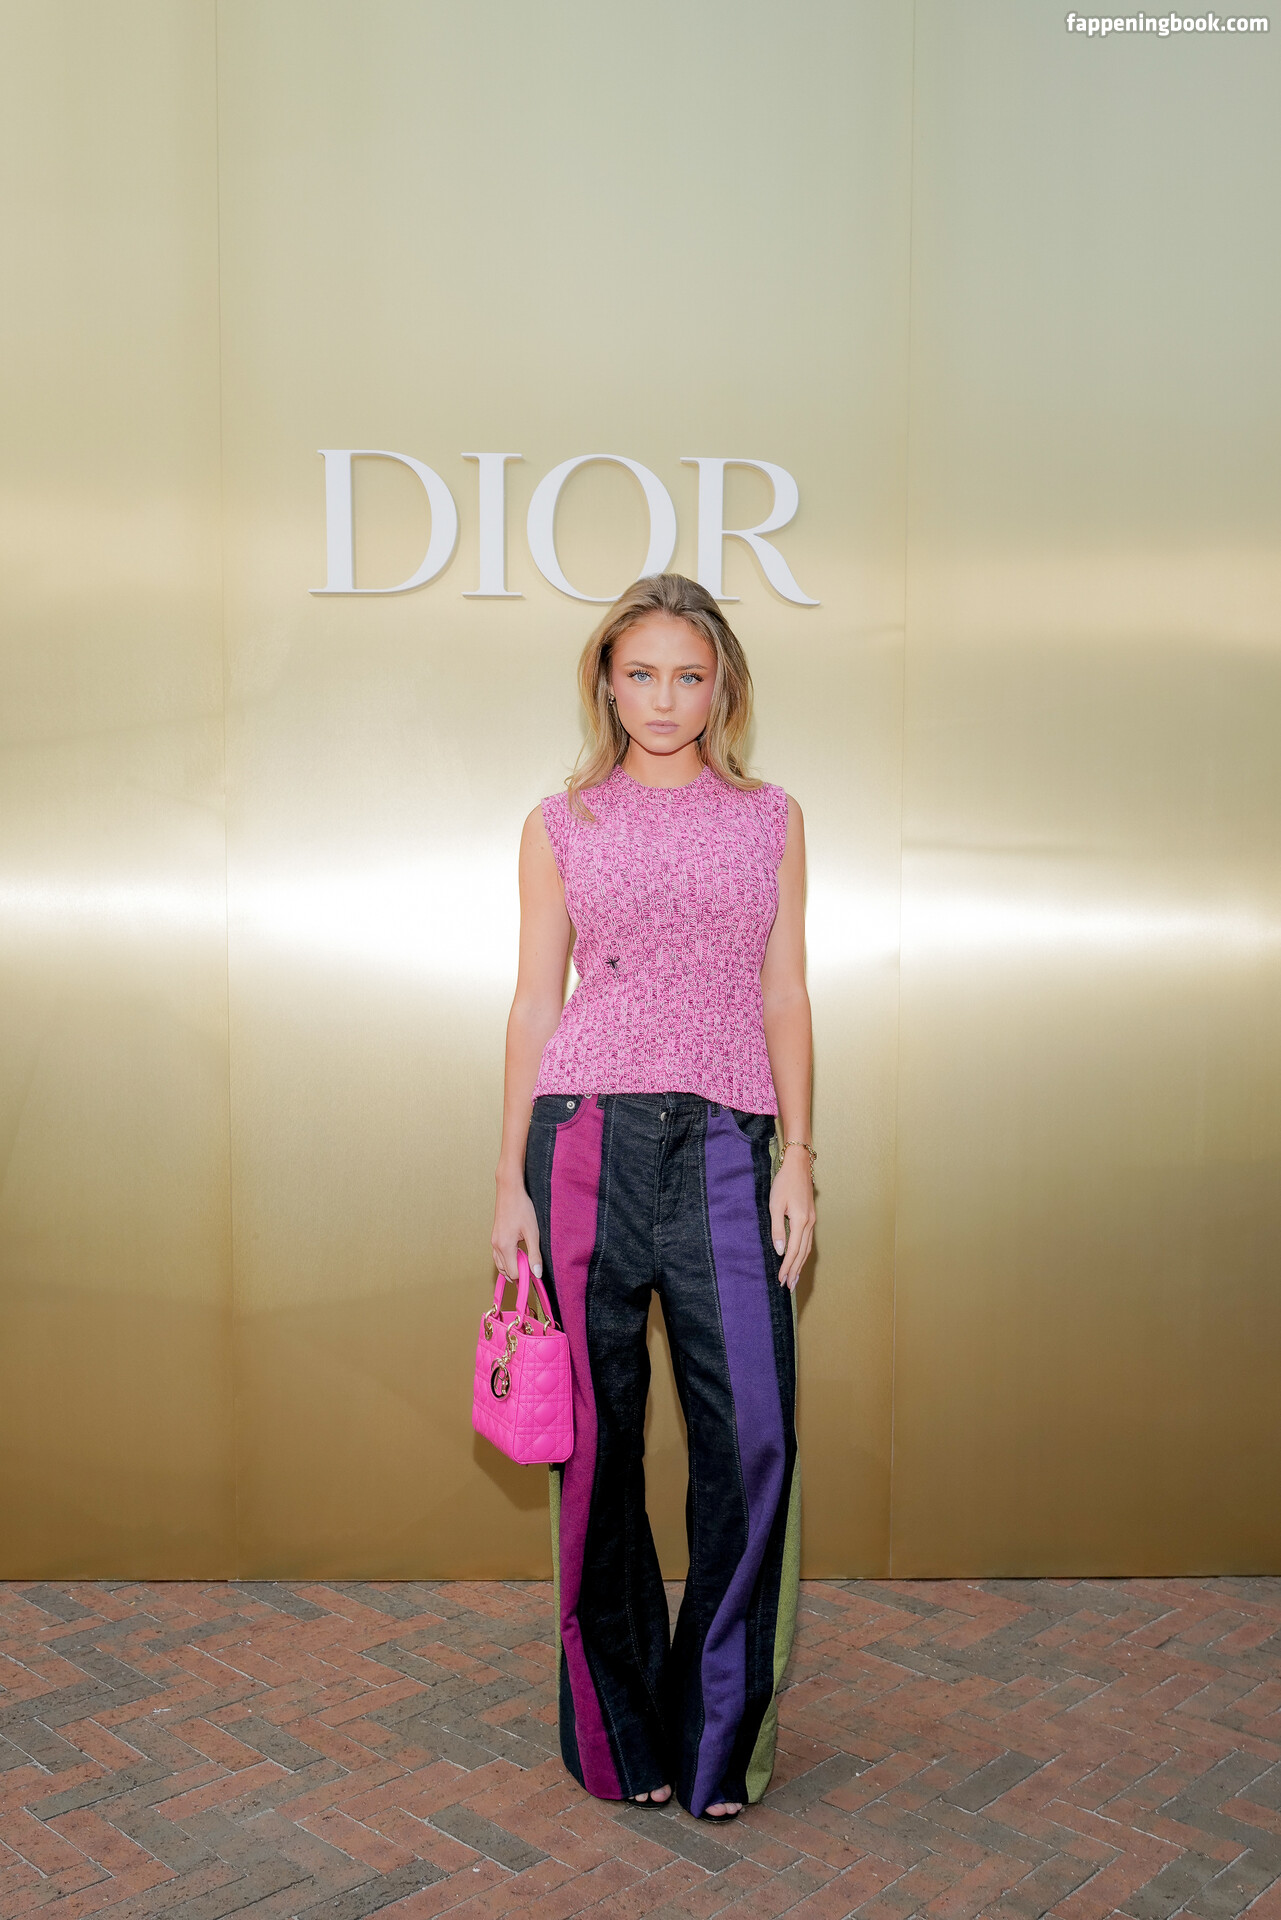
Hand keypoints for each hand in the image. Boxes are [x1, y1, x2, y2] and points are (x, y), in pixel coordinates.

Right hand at [492, 1175, 542, 1280]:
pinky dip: (507, 1260)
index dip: (525, 1276)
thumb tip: (537, 1274)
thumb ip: (534, 1254)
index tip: (535, 1272)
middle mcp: (496, 1246)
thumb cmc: (522, 1208)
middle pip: (505, 1271)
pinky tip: (517, 1255)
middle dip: (519, 1273)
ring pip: (500, 1265)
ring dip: (512, 1267)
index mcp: (505, 1246)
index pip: (513, 1273)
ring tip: (526, 1262)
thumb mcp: (533, 1232)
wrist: (510, 1191)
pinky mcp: (494, 1237)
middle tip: (532, 1266)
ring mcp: (494, 1242)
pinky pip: (498, 1256)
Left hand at [769, 1149, 814, 1289]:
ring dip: (800, 1264)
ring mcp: (812, 1220)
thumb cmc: (784, 1183)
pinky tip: (799, 1259)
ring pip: (807, 1248)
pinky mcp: (810, 1217)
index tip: (781, 1280)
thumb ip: (777, 1229)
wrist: (798, 1166)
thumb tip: (779, 1251)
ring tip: (794, 1278)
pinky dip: (803, 1253)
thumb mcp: (775, 1205)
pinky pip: (808, 1241)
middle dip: (795, 1270)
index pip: (793, 1251)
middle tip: (789, 1286)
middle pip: (802, 1253)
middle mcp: (809, 1223)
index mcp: (800, 1221)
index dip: (787, 1267)